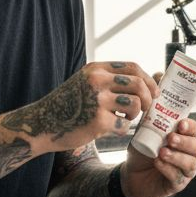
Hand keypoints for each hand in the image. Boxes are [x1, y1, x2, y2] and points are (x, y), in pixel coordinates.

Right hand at [11, 61, 158, 154]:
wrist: (41, 124)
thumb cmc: (67, 106)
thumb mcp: (84, 82)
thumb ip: (108, 79)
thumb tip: (144, 83)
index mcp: (96, 69)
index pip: (133, 67)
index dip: (148, 80)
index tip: (154, 92)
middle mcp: (97, 81)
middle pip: (138, 84)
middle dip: (149, 98)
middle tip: (147, 108)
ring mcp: (97, 101)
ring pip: (135, 105)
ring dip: (134, 114)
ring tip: (123, 118)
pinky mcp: (98, 122)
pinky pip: (124, 125)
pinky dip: (122, 129)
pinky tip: (110, 129)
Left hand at [120, 118, 195, 196]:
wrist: (131, 174)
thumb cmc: (143, 152)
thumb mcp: (145, 133)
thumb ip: (151, 120)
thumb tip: (151, 101)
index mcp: (183, 138)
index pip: (194, 130)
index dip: (190, 126)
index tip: (180, 124)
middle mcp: (188, 154)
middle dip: (185, 141)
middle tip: (171, 138)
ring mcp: (184, 170)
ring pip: (190, 163)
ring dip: (177, 156)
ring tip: (162, 152)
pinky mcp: (177, 185)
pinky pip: (178, 177)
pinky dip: (168, 169)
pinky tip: (158, 162)